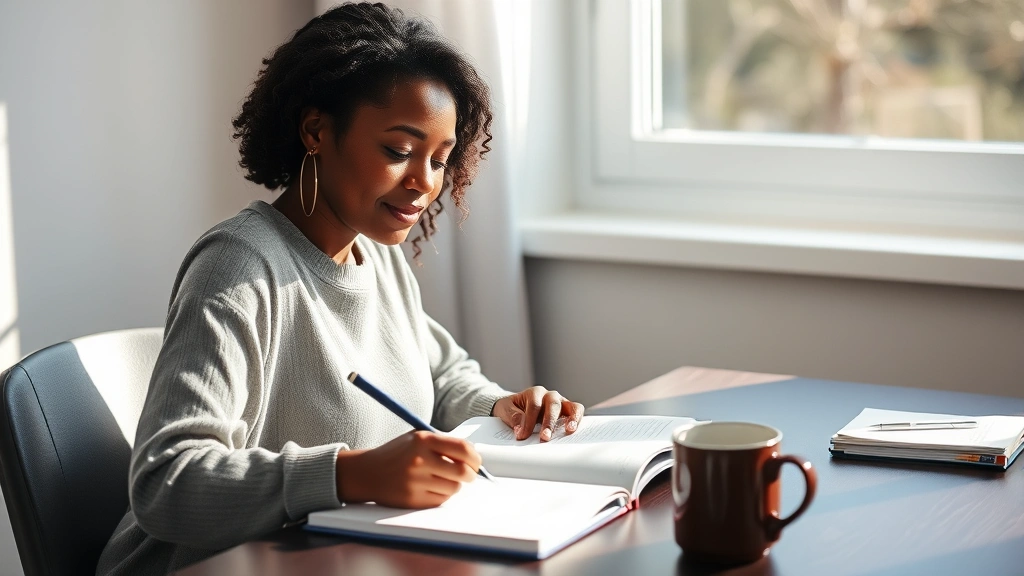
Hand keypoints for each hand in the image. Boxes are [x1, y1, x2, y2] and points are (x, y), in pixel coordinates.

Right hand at [335, 431, 480, 507]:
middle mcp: (419, 459)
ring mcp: (416, 481)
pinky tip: (430, 487)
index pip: (463, 448)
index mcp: (423, 440)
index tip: (476, 462)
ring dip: (453, 485)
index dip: (475, 457)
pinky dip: (441, 495)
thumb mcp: (416, 438)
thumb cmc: (396, 454)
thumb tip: (472, 455)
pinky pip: (441, 500)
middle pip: (463, 472)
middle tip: (469, 474)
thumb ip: (442, 443)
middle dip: (471, 474)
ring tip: (442, 479)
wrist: (367, 472)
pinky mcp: (413, 499)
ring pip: (454, 488)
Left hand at [491, 387, 584, 441]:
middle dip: (549, 422)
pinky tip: (574, 430)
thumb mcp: (505, 409)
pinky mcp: (567, 411)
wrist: (515, 407)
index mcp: (534, 393)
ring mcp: (560, 403)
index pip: (534, 405)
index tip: (522, 435)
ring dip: (570, 418)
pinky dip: (577, 419)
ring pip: (570, 406)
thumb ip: (512, 416)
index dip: (529, 421)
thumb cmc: (511, 408)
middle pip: (553, 405)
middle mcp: (549, 395)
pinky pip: (577, 411)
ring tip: (569, 430)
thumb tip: (520, 428)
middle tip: (544, 438)